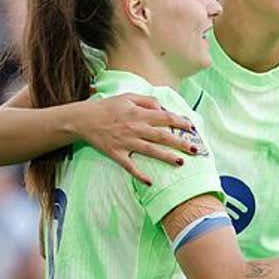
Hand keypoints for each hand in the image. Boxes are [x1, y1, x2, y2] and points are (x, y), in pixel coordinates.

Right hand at [74, 93, 199, 184]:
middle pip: (162, 136)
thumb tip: (162, 107)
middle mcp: (135, 128)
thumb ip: (147, 101)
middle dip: (180, 143)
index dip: (180, 122)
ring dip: (166, 157)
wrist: (83, 119)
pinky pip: (130, 166)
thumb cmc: (107, 107)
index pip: (165, 117)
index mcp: (139, 114)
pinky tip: (150, 182)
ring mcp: (126, 142)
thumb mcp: (128, 97)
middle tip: (194, 149)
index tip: (192, 128)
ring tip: (180, 162)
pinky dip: (139, 174)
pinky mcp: (116, 153)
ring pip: (150, 151)